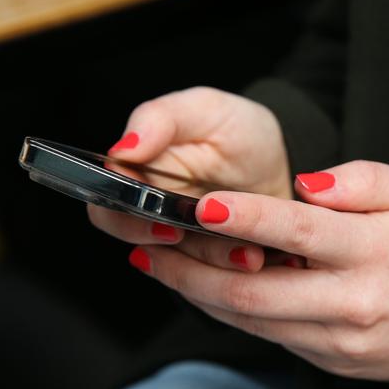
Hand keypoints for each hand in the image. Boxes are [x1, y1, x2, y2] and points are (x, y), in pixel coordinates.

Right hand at [88, 87, 291, 262]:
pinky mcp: (204, 262)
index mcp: (139, 171)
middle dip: (168, 245)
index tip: (163, 219)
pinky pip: (206, 278)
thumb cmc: (240, 135)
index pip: (106, 202)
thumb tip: (123, 148)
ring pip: (174, 266)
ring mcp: (178, 239)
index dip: (126, 216)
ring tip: (248, 252)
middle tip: (195, 236)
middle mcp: (150, 209)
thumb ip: (161, 119)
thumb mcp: (206, 111)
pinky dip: (230, 271)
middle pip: (133, 240)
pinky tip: (254, 256)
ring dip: (209, 261)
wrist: (281, 169)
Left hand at [124, 161, 388, 381]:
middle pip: (255, 291)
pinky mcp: (330, 361)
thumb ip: (362, 180)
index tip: (201, 206)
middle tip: (150, 247)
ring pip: (252, 320)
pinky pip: (269, 336)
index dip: (247, 218)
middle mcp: (350, 302)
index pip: (299, 232)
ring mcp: (338, 340)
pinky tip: (204, 288)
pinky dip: (230, 312)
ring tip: (161, 266)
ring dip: (199, 293)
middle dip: (192, 270)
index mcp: (372, 251)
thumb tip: (307, 186)